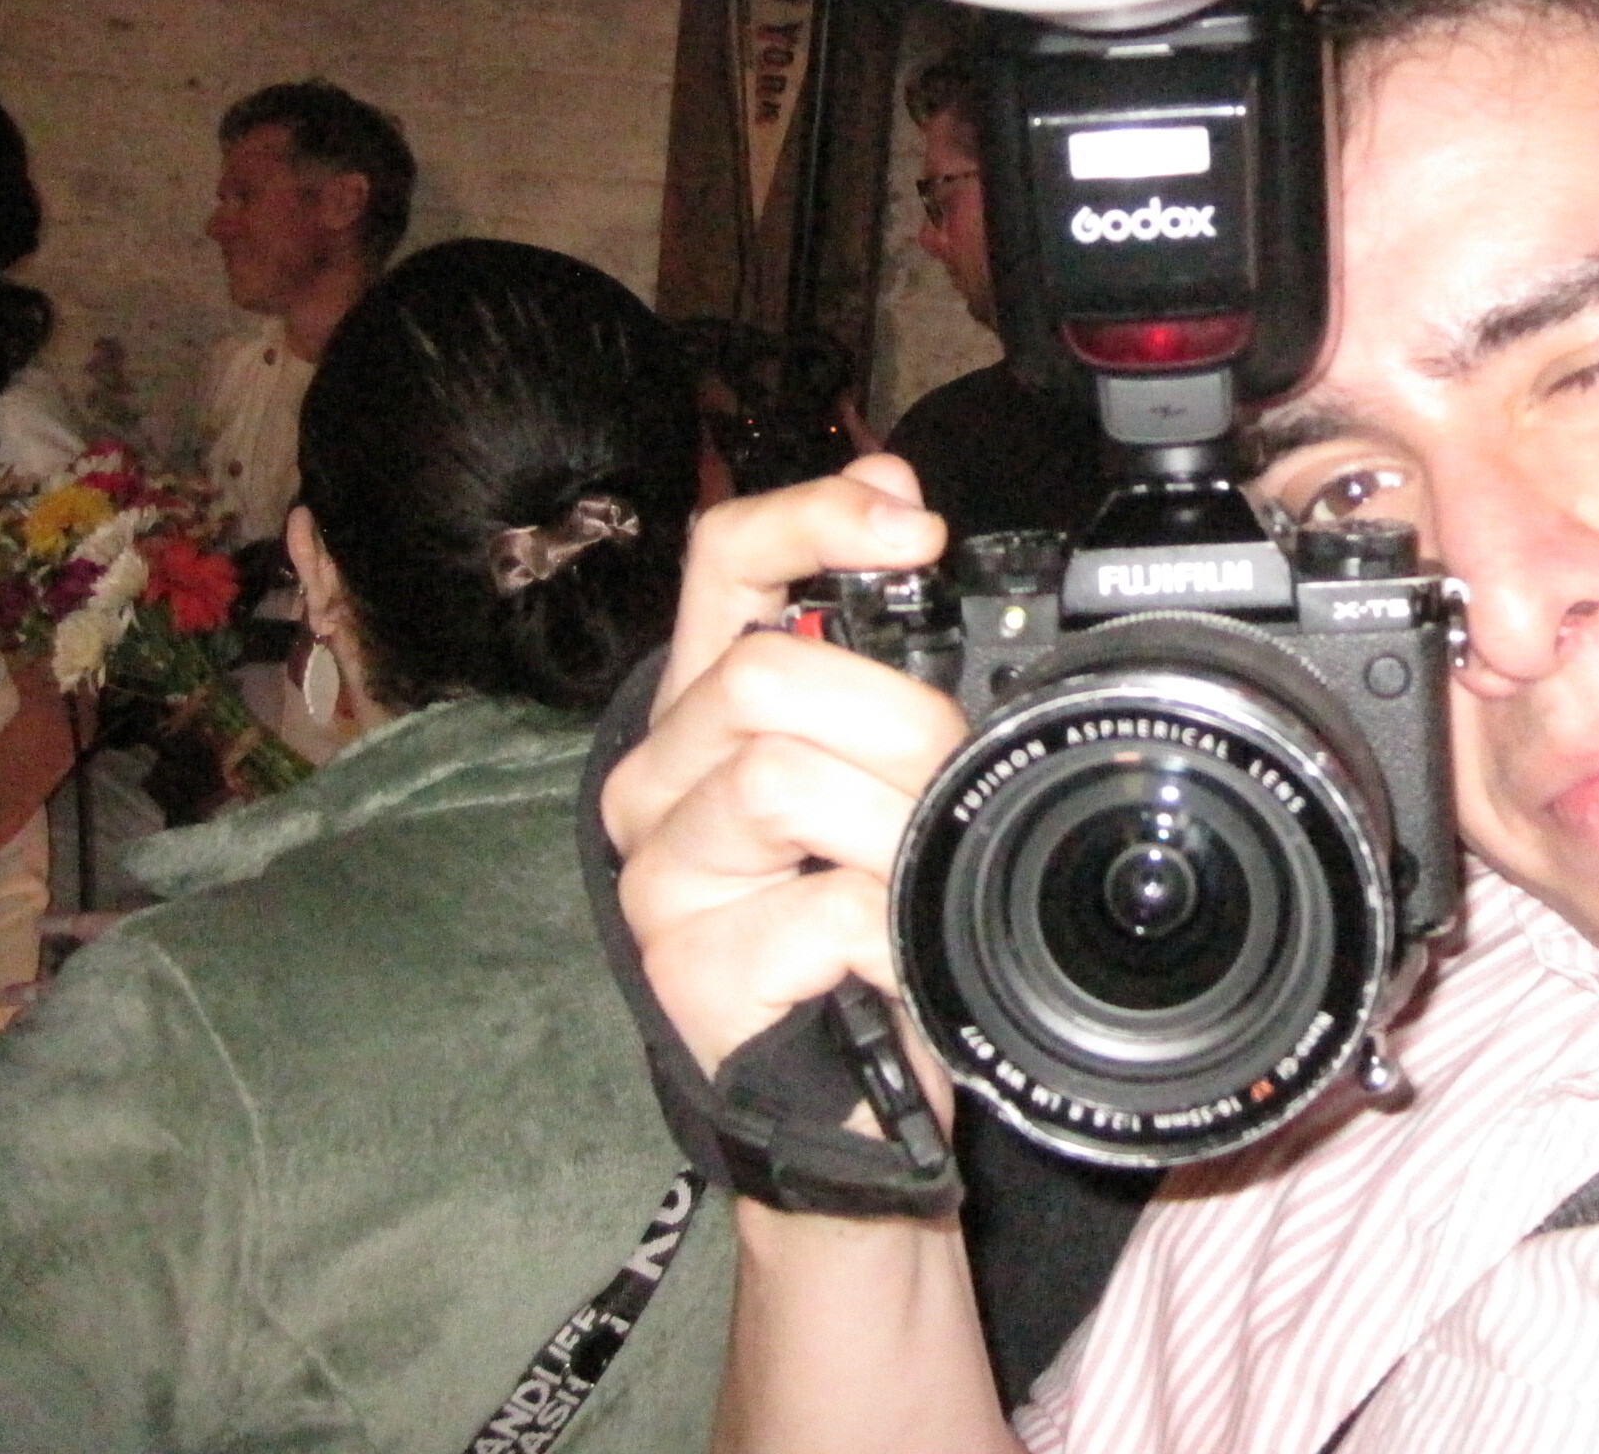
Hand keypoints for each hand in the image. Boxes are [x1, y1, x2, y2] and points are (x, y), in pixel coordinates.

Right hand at [602, 457, 957, 1081]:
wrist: (853, 1092)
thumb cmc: (869, 918)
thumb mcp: (891, 772)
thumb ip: (884, 655)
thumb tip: (905, 507)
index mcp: (714, 706)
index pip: (724, 558)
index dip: (814, 517)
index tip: (913, 527)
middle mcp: (661, 777)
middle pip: (764, 671)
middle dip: (894, 720)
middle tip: (939, 790)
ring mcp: (659, 874)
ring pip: (779, 776)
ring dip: (892, 830)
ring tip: (914, 884)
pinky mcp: (685, 965)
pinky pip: (822, 902)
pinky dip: (893, 930)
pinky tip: (893, 961)